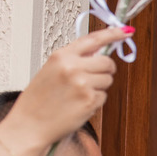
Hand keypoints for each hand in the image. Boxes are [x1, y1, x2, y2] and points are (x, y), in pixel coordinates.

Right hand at [0, 28, 130, 155]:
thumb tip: (98, 53)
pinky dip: (95, 102)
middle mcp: (73, 67)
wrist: (30, 123)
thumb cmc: (38, 100)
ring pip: (108, 80)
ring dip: (99, 87)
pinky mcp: (90, 100)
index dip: (112, 34)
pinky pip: (103, 97)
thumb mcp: (51, 70)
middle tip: (94, 79)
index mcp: (61, 56)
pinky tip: (79, 105)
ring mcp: (83, 84)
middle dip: (105, 70)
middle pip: (107, 62)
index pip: (92, 40)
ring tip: (78, 94)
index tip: (126, 32)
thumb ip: (73, 60)